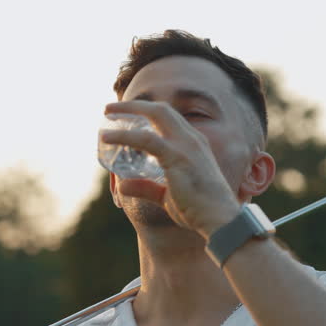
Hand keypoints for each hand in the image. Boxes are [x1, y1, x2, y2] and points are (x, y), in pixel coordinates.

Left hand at [101, 100, 240, 235]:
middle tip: (110, 109)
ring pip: (154, 115)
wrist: (219, 220)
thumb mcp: (167, 196)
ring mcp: (186, 145)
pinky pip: (145, 139)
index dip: (147, 113)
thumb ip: (146, 188)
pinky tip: (107, 138)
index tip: (127, 115)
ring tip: (106, 113)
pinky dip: (124, 136)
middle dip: (135, 105)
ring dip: (128, 110)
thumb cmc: (198, 210)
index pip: (170, 119)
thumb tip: (122, 186)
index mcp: (194, 144)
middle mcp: (192, 139)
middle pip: (161, 109)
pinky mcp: (177, 157)